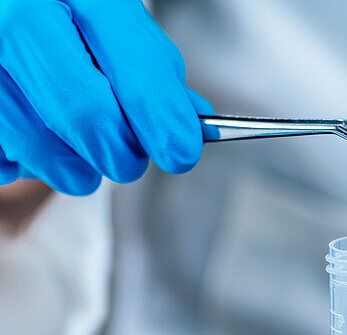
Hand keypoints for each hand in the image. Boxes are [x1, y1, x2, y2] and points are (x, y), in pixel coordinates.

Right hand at [0, 0, 211, 194]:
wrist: (13, 6)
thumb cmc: (63, 14)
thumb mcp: (114, 23)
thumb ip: (153, 70)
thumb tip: (189, 121)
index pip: (134, 76)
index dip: (163, 123)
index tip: (180, 151)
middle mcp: (19, 18)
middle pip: (88, 118)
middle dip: (121, 153)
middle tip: (129, 156)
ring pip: (42, 148)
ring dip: (77, 167)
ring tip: (83, 148)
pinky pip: (5, 161)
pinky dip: (28, 162)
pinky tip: (36, 133)